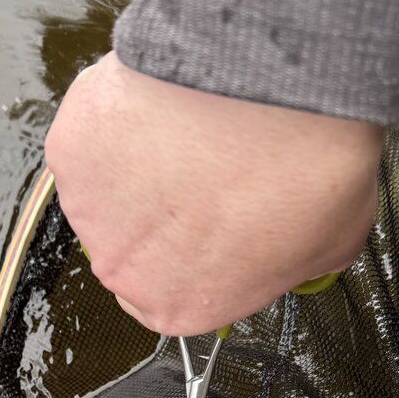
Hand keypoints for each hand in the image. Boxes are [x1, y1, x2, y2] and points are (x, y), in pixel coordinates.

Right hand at [45, 53, 383, 335]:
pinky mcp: (69, 146)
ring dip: (140, 162)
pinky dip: (120, 116)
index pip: (167, 296)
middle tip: (208, 167)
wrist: (274, 89)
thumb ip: (291, 259)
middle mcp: (122, 272)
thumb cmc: (305, 170)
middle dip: (163, 209)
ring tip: (191, 129)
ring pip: (109, 188)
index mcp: (179, 307)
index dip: (192, 258)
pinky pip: (93, 134)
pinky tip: (165, 100)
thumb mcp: (329, 243)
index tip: (210, 227)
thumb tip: (295, 242)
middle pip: (131, 246)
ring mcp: (88, 208)